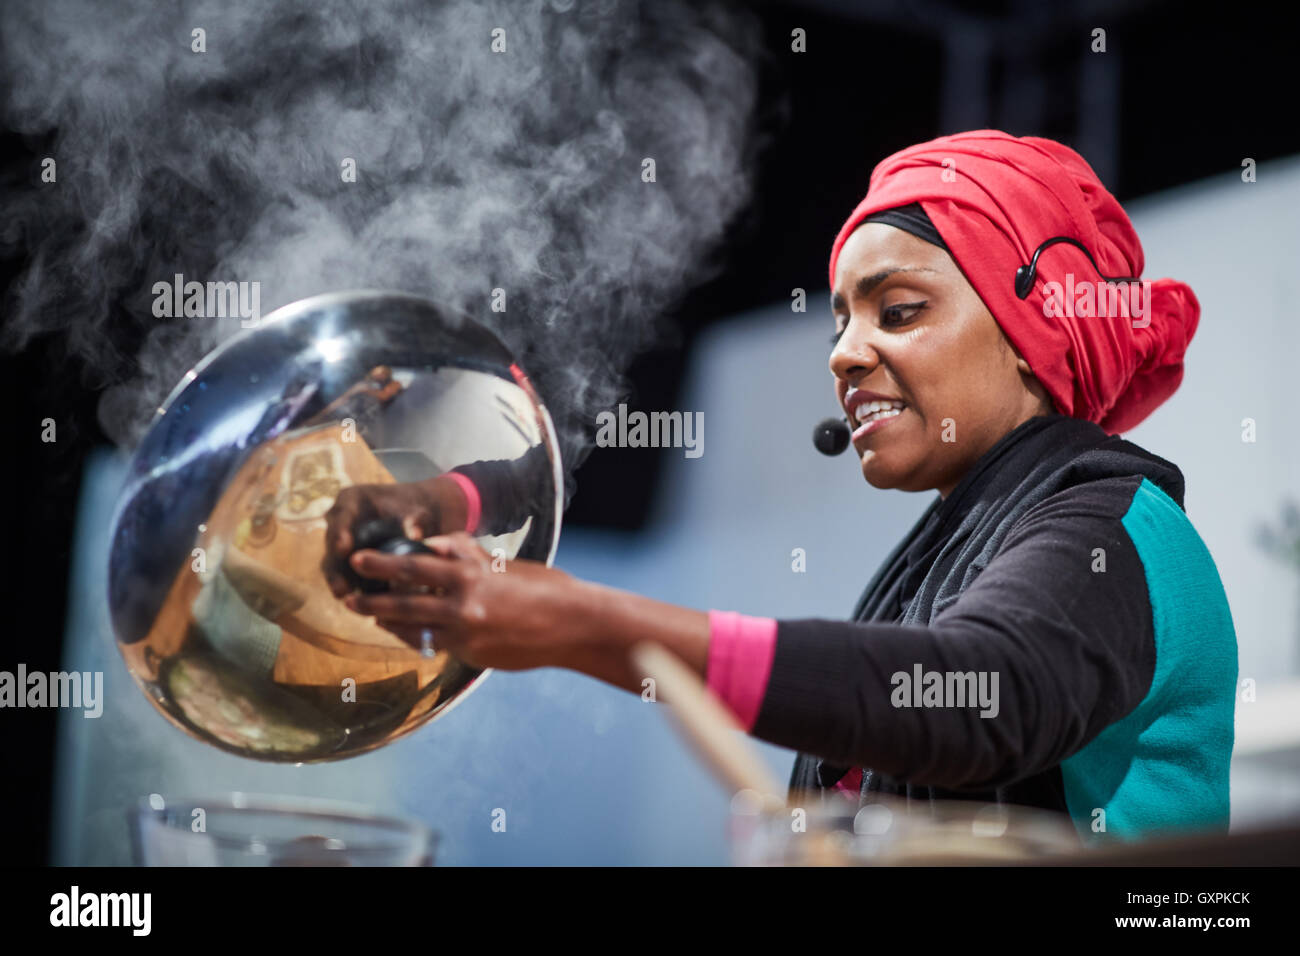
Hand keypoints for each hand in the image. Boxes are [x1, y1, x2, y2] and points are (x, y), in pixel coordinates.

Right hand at [322, 476, 467, 596]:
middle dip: (335, 565)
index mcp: (352, 500)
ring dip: (337, 580)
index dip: (340, 533)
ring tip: (343, 595)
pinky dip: (350, 586)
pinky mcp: (346, 560)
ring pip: (333, 562)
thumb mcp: (417, 512)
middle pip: (331, 543)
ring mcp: (340, 541)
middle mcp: (340, 520)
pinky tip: (359, 602)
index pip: (341, 515)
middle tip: (341, 585)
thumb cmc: (413, 509)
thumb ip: (415, 522)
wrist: (414, 516)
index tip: (343, 549)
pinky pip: (343, 574)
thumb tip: (416, 538)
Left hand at [342, 531, 587, 670]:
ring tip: (372, 618)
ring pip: (415, 630)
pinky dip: (418, 638)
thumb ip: (466, 555)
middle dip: (373, 600)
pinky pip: (435, 646)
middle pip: (404, 602)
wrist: (573, 625)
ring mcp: (467, 634)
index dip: (382, 563)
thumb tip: (433, 545)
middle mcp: (464, 605)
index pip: (415, 566)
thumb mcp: (503, 563)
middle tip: (349, 597)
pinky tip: (408, 634)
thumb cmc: (545, 587)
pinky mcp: (472, 655)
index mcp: (472, 575)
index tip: (359, 559)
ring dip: (390, 624)